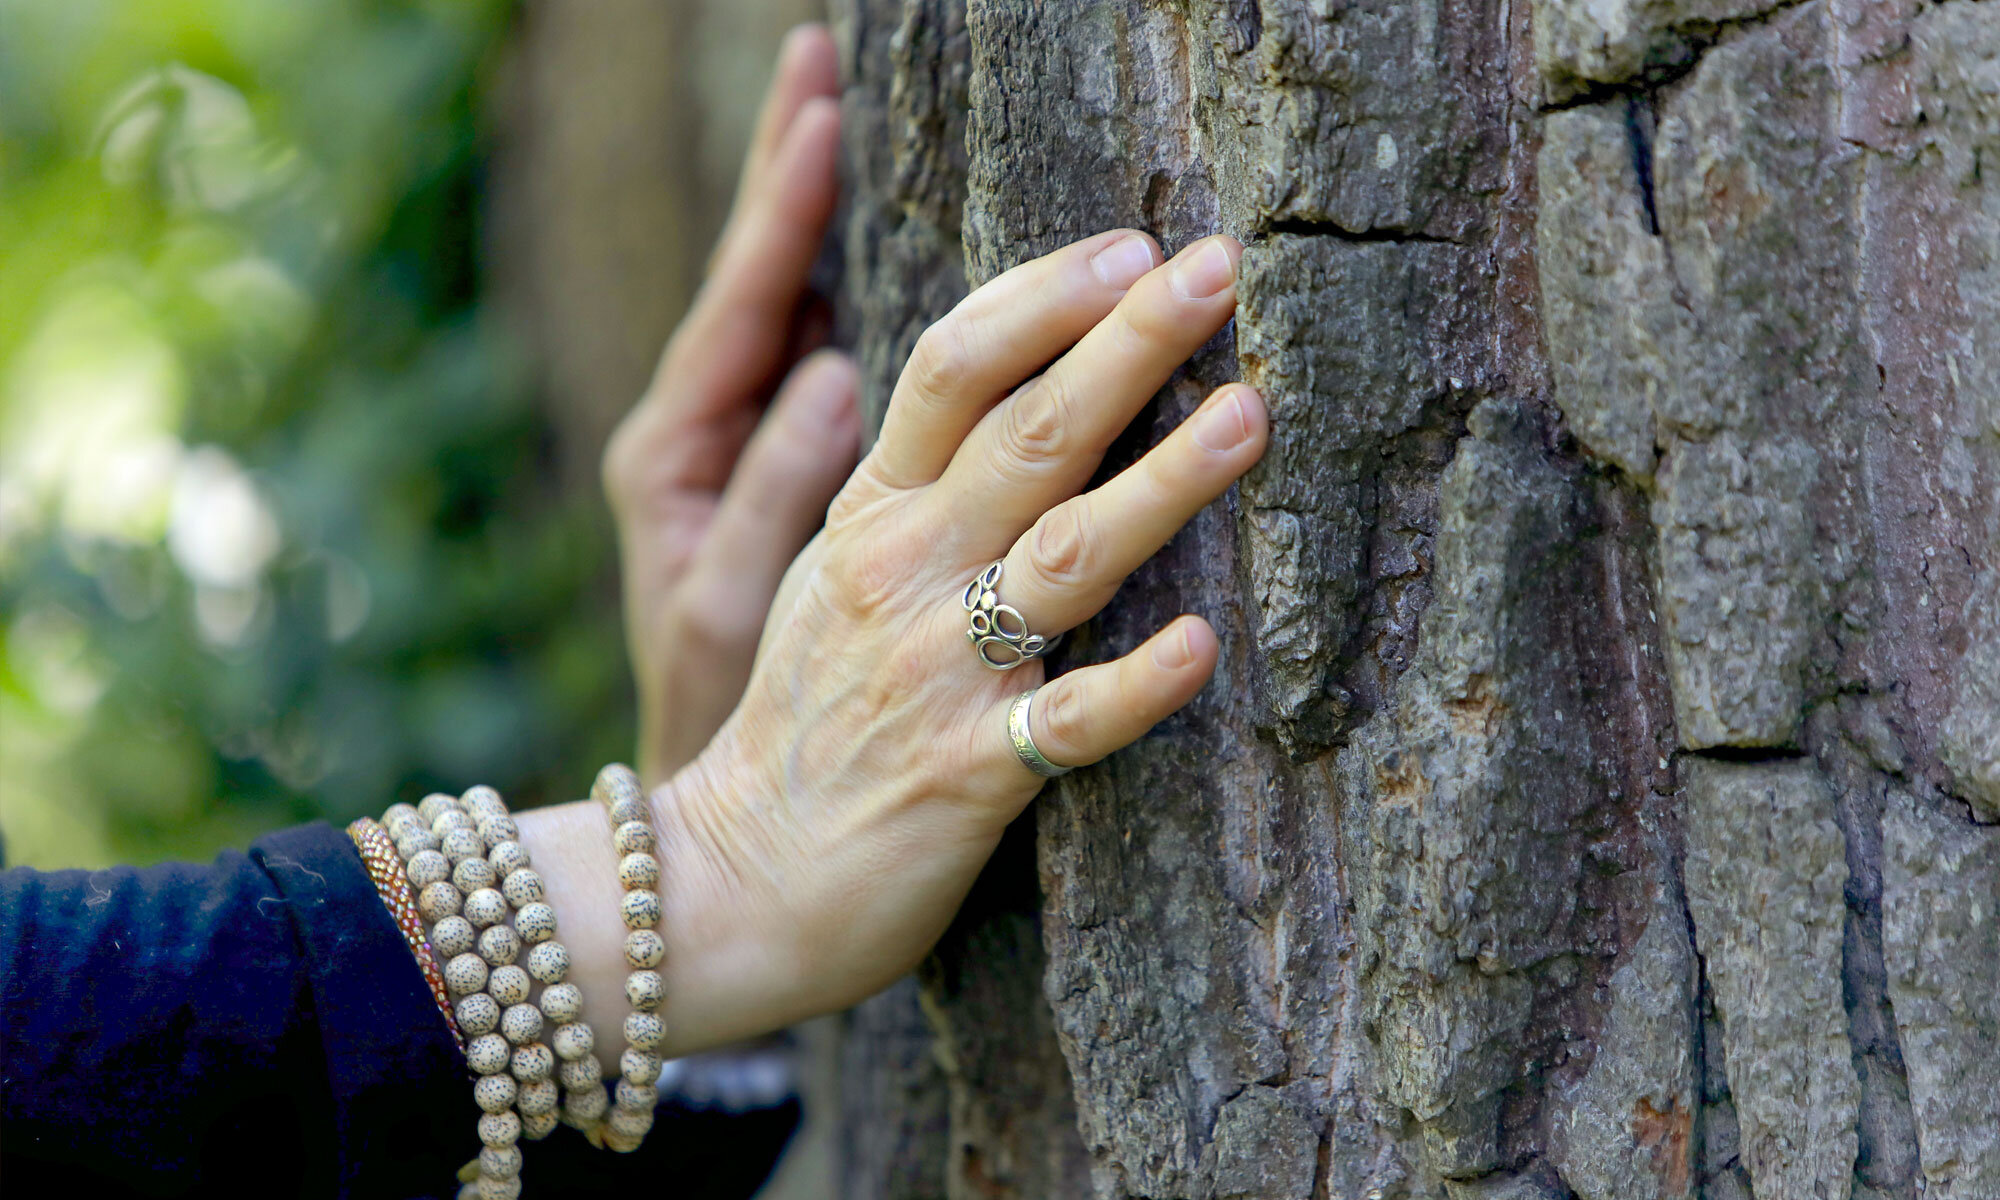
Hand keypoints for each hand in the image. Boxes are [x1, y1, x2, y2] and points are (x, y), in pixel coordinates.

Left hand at [602, 25, 858, 781]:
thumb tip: (826, 374)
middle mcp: (706, 438)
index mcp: (672, 456)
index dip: (776, 204)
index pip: (736, 301)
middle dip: (787, 176)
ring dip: (823, 223)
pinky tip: (887, 252)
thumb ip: (765, 502)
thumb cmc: (720, 725)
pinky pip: (835, 375)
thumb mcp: (730, 620)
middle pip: (758, 281)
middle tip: (816, 63)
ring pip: (797, 316)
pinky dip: (857, 303)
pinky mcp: (802, 491)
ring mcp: (754, 459)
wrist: (735, 819)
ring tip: (844, 119)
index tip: (814, 105)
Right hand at [650, 229, 1265, 1047]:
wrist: (737, 878)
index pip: (951, 366)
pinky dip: (1134, 684)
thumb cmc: (805, 716)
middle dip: (1124, 343)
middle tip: (1216, 268)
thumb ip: (907, 480)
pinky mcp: (971, 774)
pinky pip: (1065, 722)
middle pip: (1023, 432)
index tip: (1134, 244)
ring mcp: (936, 672)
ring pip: (1060, 556)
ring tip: (1249, 416)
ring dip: (1157, 483)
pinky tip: (1202, 645)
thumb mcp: (829, 571)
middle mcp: (903, 573)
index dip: (1044, 296)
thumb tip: (1003, 379)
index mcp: (870, 514)